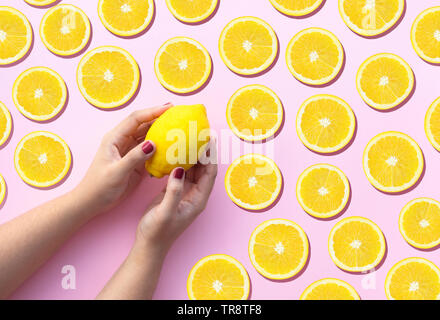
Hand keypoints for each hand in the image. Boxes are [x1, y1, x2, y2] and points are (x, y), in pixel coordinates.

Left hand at [72, 103, 171, 215]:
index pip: (136, 119)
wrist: (92, 203)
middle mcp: (123, 140)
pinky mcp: (136, 160)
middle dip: (160, 117)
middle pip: (143, 123)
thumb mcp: (117, 172)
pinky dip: (161, 146)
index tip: (169, 108)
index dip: (153, 111)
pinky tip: (173, 146)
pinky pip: (150, 149)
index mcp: (115, 138)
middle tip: (178, 114)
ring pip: (148, 135)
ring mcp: (130, 150)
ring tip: (179, 127)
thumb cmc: (99, 187)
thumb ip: (134, 157)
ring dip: (162, 131)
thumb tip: (153, 143)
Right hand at [135, 138, 217, 254]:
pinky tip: (175, 149)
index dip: (211, 154)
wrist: (149, 244)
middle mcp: (195, 194)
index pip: (210, 172)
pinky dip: (180, 160)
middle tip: (200, 131)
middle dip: (204, 150)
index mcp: (198, 199)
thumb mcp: (165, 212)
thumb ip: (173, 191)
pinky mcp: (175, 191)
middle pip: (204, 167)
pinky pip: (181, 172)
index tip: (209, 137)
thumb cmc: (158, 232)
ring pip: (193, 168)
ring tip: (189, 135)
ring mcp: (186, 192)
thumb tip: (180, 169)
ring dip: (193, 153)